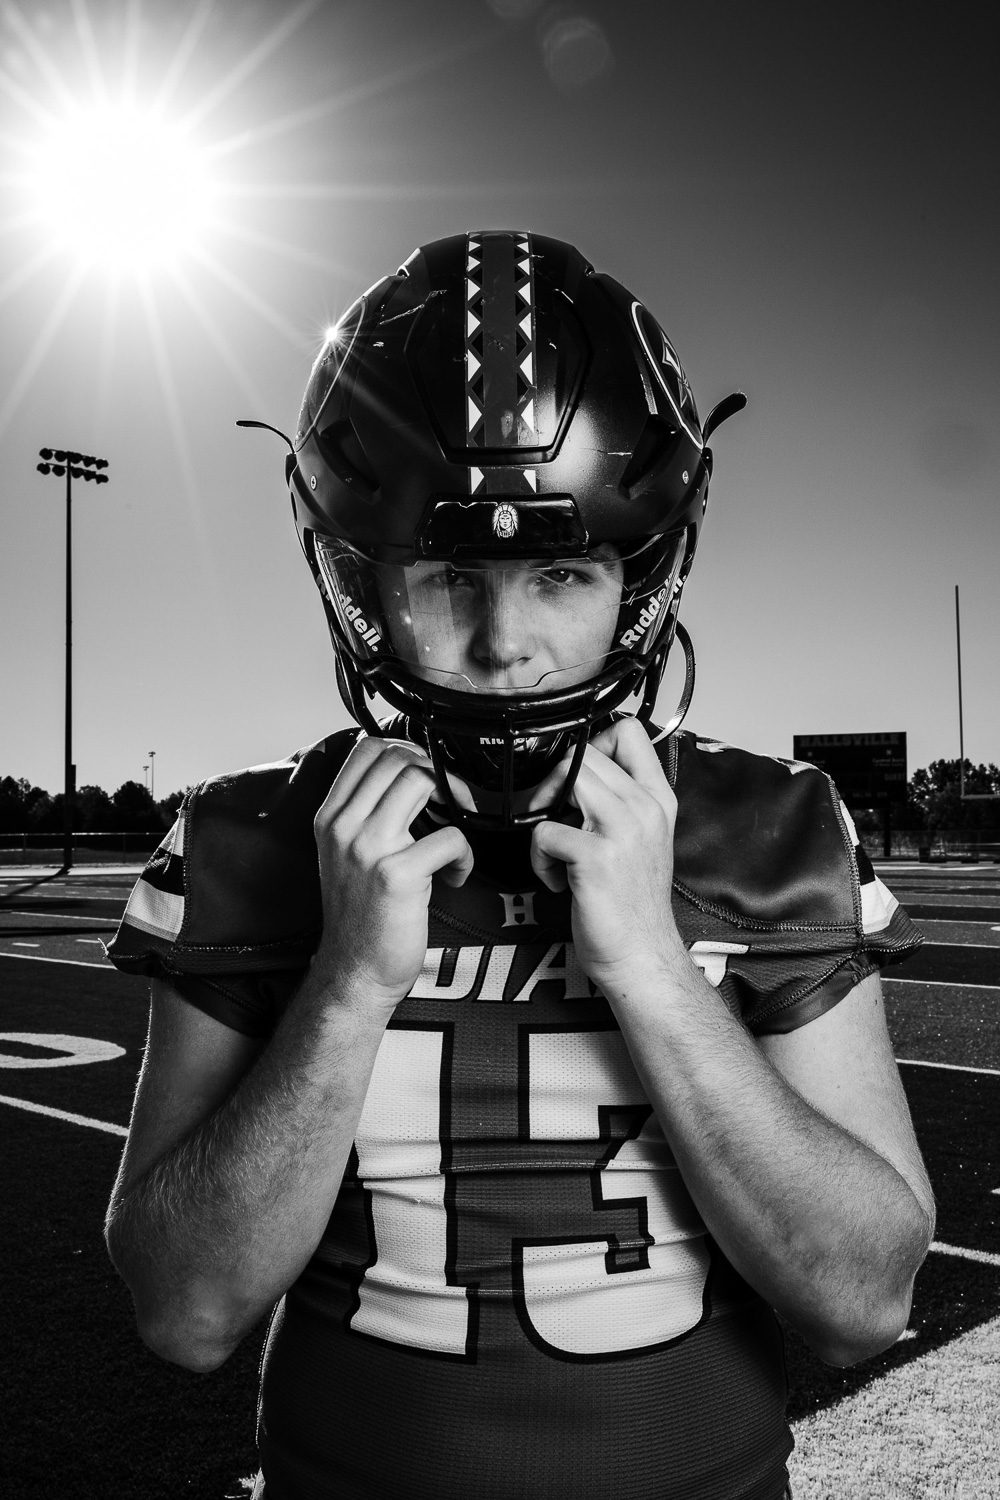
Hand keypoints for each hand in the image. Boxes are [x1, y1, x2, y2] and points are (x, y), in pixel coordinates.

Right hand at [311, 737, 472, 1012]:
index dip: (406, 750)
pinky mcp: (396, 875)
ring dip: (453, 802)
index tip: (426, 775)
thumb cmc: (360, 913)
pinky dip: (464, 855)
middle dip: (435, 772)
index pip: (367, 748)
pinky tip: (455, 875)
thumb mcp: (346, 853)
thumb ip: (366, 813)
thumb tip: (409, 770)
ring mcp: (367, 848)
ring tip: (451, 834)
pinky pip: (449, 836)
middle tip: (451, 802)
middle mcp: (343, 826)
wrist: (354, 972)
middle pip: (398, 758)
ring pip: (421, 780)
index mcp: (330, 817)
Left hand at [528, 719, 683, 995]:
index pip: (627, 730)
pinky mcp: (596, 857)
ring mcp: (623, 830)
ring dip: (544, 809)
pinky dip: (539, 858)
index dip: (591, 741)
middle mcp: (645, 807)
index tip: (578, 777)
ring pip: (565, 777)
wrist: (641, 956)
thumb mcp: (641, 839)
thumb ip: (620, 800)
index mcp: (658, 799)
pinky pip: (544, 831)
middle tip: (552, 817)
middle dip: (554, 780)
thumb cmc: (632, 903)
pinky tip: (556, 880)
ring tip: (554, 845)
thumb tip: (576, 769)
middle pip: (584, 751)